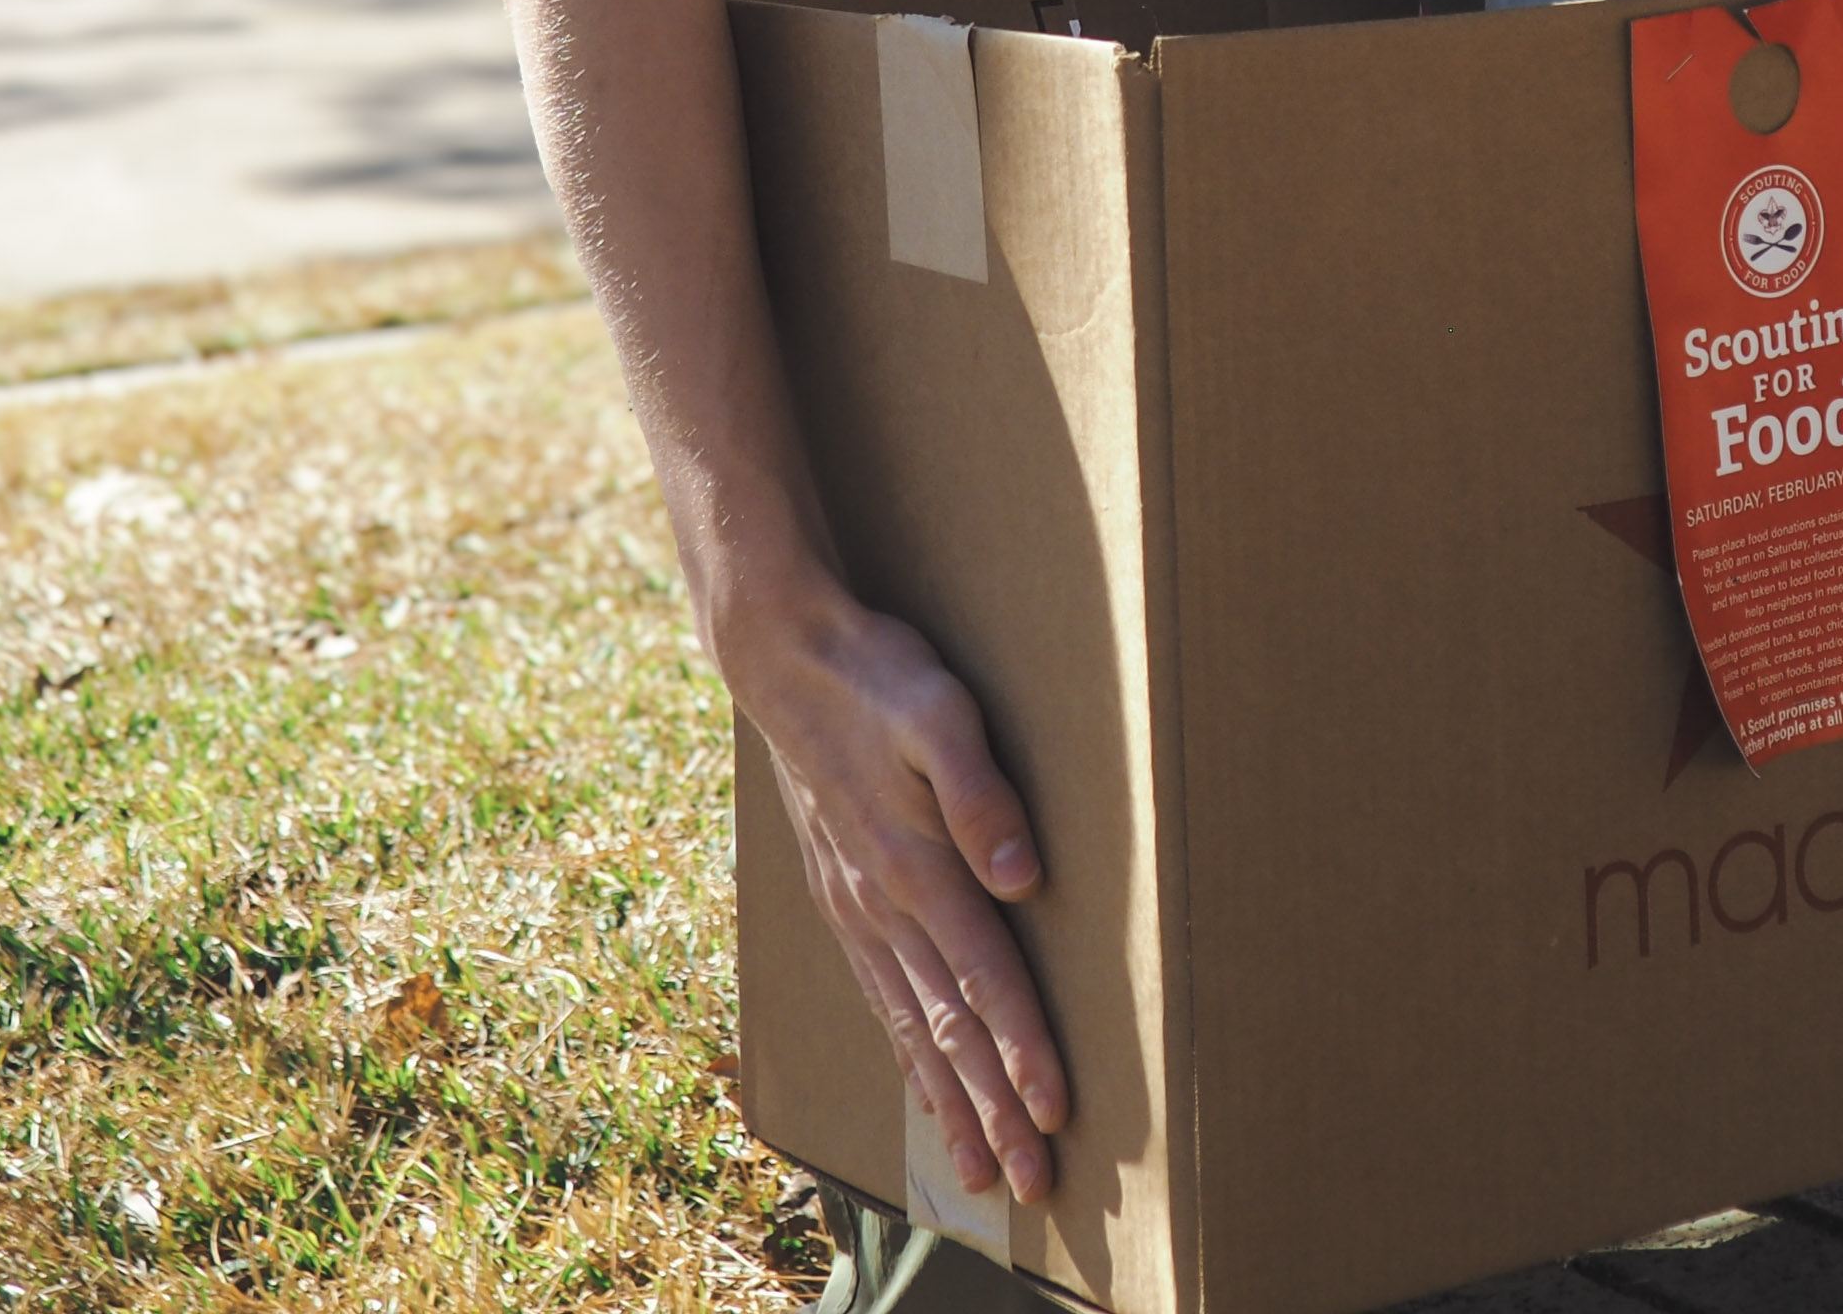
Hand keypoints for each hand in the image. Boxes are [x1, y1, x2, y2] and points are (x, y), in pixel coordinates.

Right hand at [744, 597, 1069, 1204]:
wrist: (785, 657)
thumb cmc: (876, 676)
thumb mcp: (939, 710)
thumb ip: (981, 792)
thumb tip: (1022, 876)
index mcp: (913, 866)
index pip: (984, 978)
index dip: (1025, 1049)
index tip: (1058, 1114)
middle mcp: (882, 905)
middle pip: (950, 1027)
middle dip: (995, 1110)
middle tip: (1034, 1185)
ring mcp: (856, 910)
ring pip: (913, 1028)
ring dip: (951, 1105)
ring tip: (982, 1173)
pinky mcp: (843, 900)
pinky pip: (880, 1000)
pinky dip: (908, 1059)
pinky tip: (924, 1092)